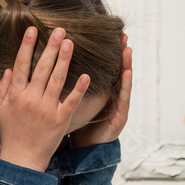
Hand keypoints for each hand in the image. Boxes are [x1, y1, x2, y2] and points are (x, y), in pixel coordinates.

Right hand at [0, 27, 89, 171]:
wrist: (21, 160)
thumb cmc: (9, 134)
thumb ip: (2, 89)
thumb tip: (8, 70)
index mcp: (15, 95)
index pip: (21, 65)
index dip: (27, 46)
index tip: (33, 30)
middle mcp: (31, 99)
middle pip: (42, 68)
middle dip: (51, 47)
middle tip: (60, 30)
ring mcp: (46, 109)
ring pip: (56, 79)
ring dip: (64, 60)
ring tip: (70, 43)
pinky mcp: (60, 120)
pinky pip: (71, 101)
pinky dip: (78, 88)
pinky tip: (86, 75)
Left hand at [69, 33, 131, 148]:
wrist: (86, 149)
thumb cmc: (80, 125)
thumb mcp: (75, 102)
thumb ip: (73, 85)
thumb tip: (57, 65)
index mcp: (100, 92)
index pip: (105, 69)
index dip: (108, 52)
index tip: (110, 34)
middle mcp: (111, 97)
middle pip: (116, 71)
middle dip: (120, 54)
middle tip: (122, 35)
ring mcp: (118, 107)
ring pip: (123, 82)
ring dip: (126, 65)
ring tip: (127, 49)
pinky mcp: (119, 118)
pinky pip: (123, 100)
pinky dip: (125, 86)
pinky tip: (126, 74)